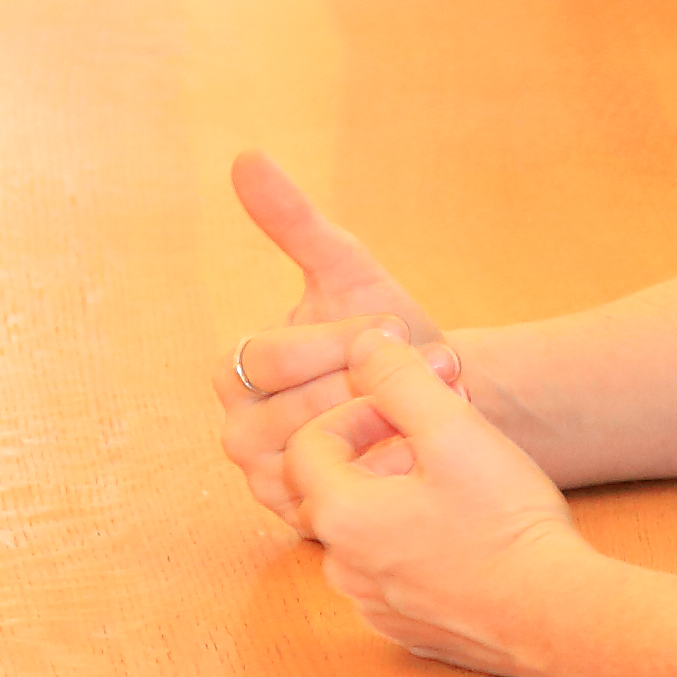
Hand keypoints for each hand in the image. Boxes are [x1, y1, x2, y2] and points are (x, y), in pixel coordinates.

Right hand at [215, 152, 459, 520]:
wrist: (438, 401)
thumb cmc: (387, 335)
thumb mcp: (348, 273)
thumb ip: (294, 220)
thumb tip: (246, 157)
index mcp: (238, 372)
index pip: (264, 358)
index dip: (330, 341)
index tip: (389, 324)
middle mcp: (240, 431)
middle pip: (284, 416)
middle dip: (363, 387)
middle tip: (432, 364)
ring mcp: (269, 482)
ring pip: (310, 463)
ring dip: (380, 431)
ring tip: (436, 404)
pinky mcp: (307, 520)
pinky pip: (338, 503)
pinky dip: (386, 476)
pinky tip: (428, 452)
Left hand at [281, 336, 587, 676]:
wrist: (558, 615)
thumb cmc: (505, 521)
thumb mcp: (453, 429)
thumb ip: (399, 378)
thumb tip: (364, 345)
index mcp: (340, 516)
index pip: (310, 442)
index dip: (356, 411)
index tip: (407, 409)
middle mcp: (343, 568)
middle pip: (338, 487)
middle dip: (382, 449)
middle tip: (440, 435)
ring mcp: (375, 606)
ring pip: (367, 531)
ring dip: (400, 494)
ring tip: (458, 478)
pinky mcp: (408, 629)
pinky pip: (394, 571)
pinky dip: (417, 540)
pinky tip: (468, 529)